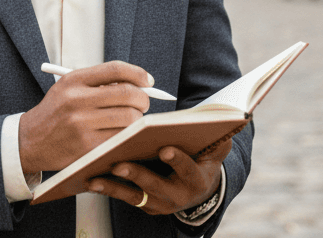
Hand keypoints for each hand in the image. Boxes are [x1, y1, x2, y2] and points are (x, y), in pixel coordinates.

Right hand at [18, 61, 151, 173]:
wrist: (30, 141)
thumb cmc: (56, 113)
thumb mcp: (69, 89)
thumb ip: (99, 83)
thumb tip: (139, 84)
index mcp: (73, 80)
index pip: (115, 69)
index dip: (137, 73)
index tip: (148, 80)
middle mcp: (76, 99)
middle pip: (127, 94)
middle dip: (143, 99)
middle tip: (143, 104)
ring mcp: (81, 124)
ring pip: (129, 118)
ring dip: (138, 120)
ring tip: (133, 121)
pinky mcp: (86, 147)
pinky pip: (121, 139)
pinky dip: (129, 137)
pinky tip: (125, 135)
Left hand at [87, 142, 228, 214]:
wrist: (197, 189)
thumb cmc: (202, 159)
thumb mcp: (216, 151)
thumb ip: (221, 137)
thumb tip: (232, 118)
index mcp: (196, 179)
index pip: (188, 170)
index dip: (178, 161)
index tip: (165, 149)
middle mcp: (177, 196)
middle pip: (156, 186)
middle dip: (138, 174)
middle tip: (121, 163)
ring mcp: (158, 203)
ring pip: (134, 195)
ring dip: (114, 185)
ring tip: (97, 173)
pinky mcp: (143, 204)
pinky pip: (122, 197)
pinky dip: (106, 188)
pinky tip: (90, 178)